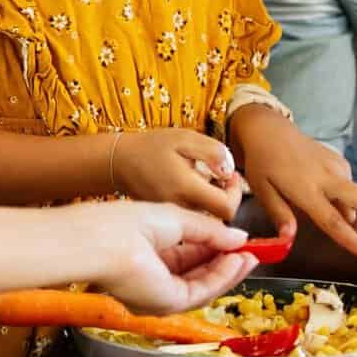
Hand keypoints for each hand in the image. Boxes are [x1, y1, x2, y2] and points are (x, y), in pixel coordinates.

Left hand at [70, 199, 260, 314]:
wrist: (104, 241)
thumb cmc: (128, 223)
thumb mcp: (176, 219)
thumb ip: (209, 231)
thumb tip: (240, 237)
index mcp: (149, 253)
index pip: (188, 255)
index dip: (215, 248)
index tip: (239, 241)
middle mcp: (154, 278)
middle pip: (198, 273)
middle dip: (226, 262)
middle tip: (251, 252)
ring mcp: (160, 294)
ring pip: (203, 285)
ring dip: (229, 271)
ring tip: (250, 256)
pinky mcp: (167, 304)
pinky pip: (202, 291)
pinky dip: (222, 277)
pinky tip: (237, 261)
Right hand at [114, 128, 246, 218]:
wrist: (119, 162)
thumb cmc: (152, 147)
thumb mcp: (185, 138)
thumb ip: (213, 152)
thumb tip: (230, 171)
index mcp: (185, 188)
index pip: (227, 209)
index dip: (236, 193)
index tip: (230, 175)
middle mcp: (180, 208)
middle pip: (220, 218)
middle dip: (227, 196)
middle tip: (221, 174)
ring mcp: (173, 217)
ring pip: (207, 218)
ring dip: (213, 200)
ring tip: (205, 177)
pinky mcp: (168, 218)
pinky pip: (194, 217)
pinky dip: (200, 203)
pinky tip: (192, 185)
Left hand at [228, 107, 356, 261]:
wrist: (269, 129)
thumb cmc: (262, 162)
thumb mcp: (262, 190)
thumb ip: (279, 214)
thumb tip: (289, 239)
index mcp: (305, 189)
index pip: (334, 220)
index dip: (354, 241)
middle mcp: (327, 177)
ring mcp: (337, 166)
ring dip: (352, 213)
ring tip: (325, 211)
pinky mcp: (340, 160)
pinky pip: (350, 186)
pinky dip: (345, 199)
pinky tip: (323, 195)